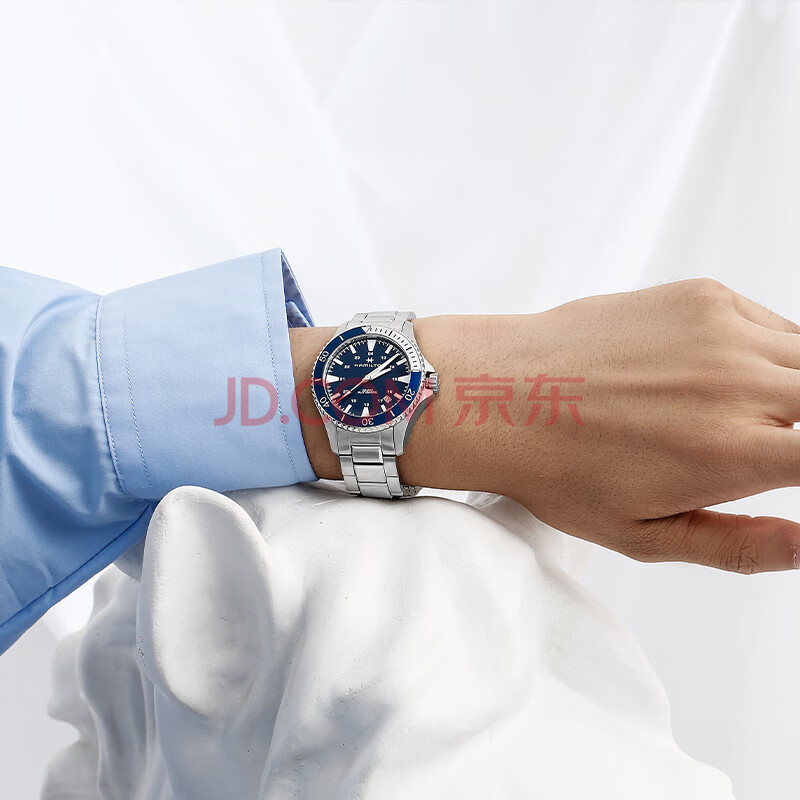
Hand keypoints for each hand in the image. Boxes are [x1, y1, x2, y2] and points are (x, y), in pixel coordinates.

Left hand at [291, 279, 799, 573]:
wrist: (499, 393)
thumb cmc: (556, 465)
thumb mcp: (641, 535)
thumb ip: (739, 547)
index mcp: (731, 450)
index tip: (780, 467)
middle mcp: (737, 381)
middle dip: (796, 431)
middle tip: (749, 446)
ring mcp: (721, 329)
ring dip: (789, 391)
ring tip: (725, 414)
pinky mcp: (701, 295)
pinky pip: (768, 322)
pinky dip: (762, 352)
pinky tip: (709, 375)